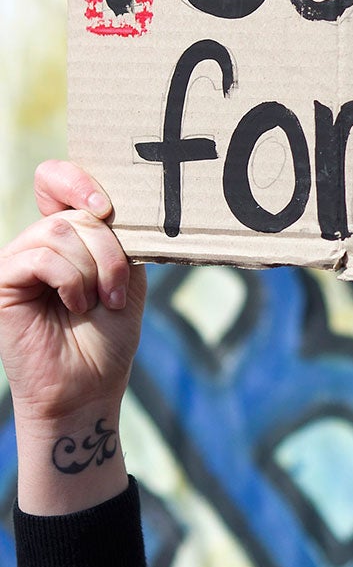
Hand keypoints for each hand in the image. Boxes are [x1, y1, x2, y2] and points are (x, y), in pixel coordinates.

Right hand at [0, 163, 142, 512]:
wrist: (90, 387)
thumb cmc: (109, 334)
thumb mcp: (126, 273)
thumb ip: (117, 235)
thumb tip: (108, 203)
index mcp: (66, 235)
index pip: (54, 179)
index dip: (78, 180)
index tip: (108, 206)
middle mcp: (36, 243)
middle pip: (73, 212)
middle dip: (109, 250)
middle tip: (115, 290)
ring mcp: (17, 261)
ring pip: (59, 232)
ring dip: (95, 268)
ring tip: (99, 301)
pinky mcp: (3, 282)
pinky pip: (40, 257)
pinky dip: (71, 280)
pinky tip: (75, 305)